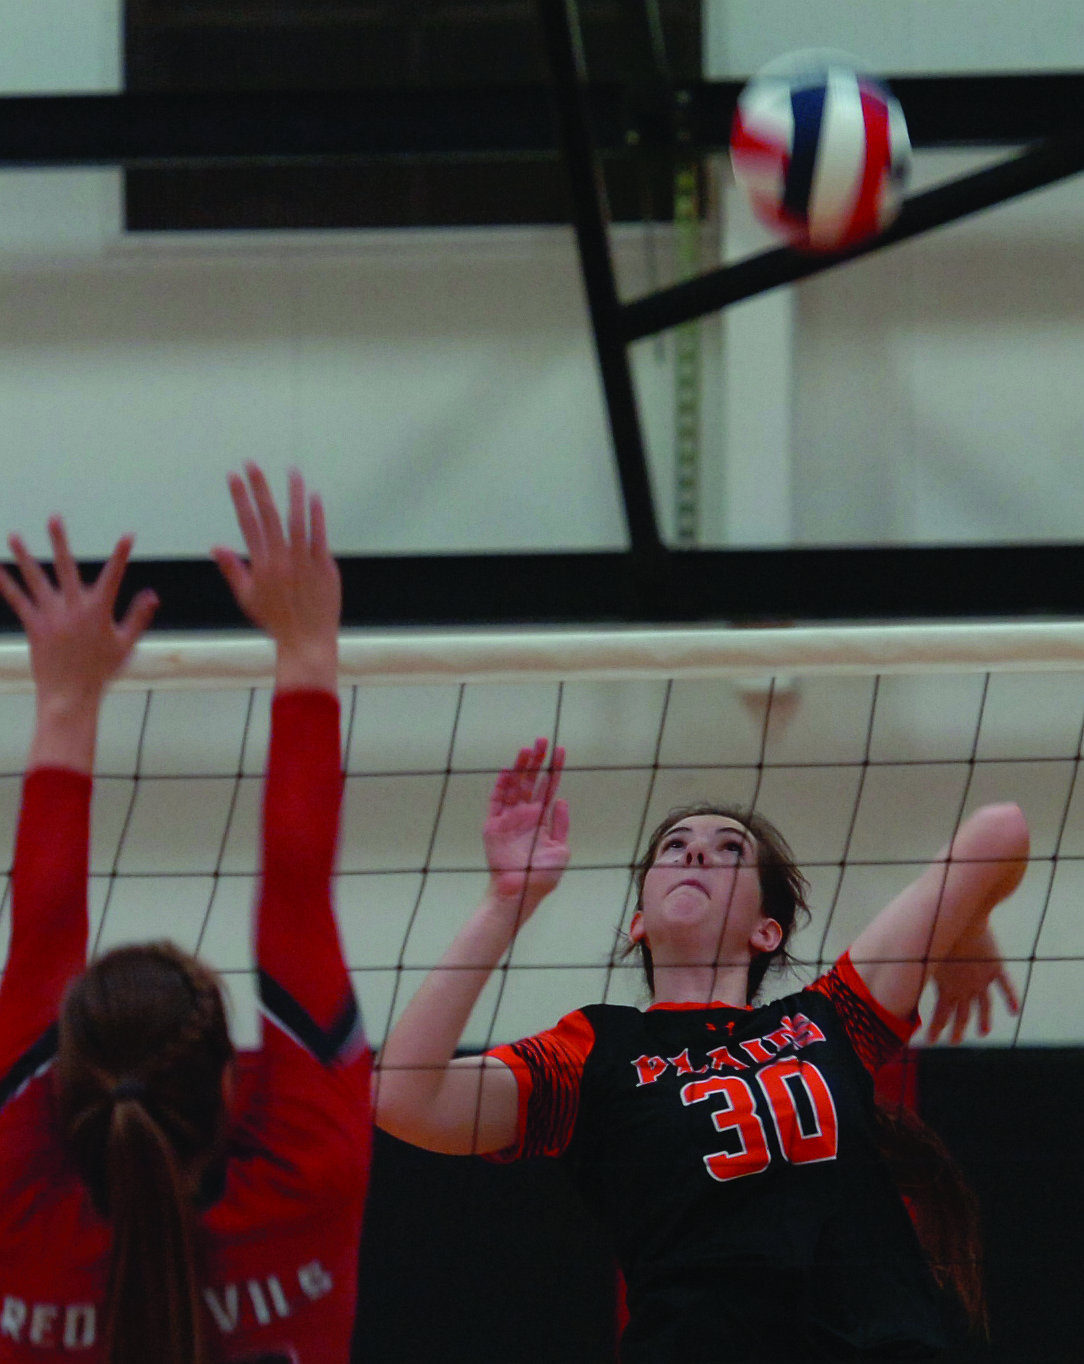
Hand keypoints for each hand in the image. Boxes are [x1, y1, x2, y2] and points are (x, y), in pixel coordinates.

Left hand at [0, 518, 156, 703]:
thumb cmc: (100, 671)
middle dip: (60, 541)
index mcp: (99, 611)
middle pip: (66, 567)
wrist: (70, 694)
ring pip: (36, 579)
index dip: (121, 555)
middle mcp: (73, 608)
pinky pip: (17, 600)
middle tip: (54, 518)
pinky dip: (6, 585)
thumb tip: (152, 595)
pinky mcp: (34, 625)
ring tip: (14, 536)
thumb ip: (138, 617)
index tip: (127, 536)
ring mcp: (51, 615)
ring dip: (24, 556)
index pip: (113, 576)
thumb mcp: (125, 644)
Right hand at [211, 464, 339, 686]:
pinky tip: (315, 497)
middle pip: (268, 516)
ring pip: (297, 520)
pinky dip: (317, 516)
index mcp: (260, 564)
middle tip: (252, 464)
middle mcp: (280, 559)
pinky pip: (320, 536)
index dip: (239, 498)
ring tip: (291, 472)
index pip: (247, 523)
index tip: (233, 477)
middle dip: (258, 488)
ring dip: (293, 494)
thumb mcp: (247, 597)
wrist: (306, 640)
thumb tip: (215, 546)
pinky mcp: (324, 566)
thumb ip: (232, 569)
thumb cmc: (276, 620)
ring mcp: (303, 561)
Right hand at [484, 739, 569, 917]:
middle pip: (531, 781)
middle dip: (537, 761)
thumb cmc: (542, 876)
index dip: (554, 769)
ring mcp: (508, 818)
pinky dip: (502, 784)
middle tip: (542, 740)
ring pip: (515, 785)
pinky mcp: (493, 825)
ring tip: (528, 749)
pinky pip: (497, 800)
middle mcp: (525, 814)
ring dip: (521, 767)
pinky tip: (510, 770)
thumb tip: (561, 800)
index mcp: (541, 819)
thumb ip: (561, 824)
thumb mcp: (561, 850)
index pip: (548, 787)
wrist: (520, 893)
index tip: (560, 751)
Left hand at [926, 924, 1018, 1043]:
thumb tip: (894, 981)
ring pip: (984, 1007)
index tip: (930, 1042)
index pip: (940, 1016)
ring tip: (983, 1032)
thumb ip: (916, 973)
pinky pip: (1006, 988)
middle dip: (957, 1030)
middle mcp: (966, 989)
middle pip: (962, 1016)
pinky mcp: (996, 969)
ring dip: (983, 1020)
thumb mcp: (923, 957)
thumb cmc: (938, 934)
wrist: (964, 917)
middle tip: (954, 1042)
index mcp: (947, 988)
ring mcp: (983, 981)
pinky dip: (1011, 999)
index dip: (935, 1030)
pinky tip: (1014, 1011)